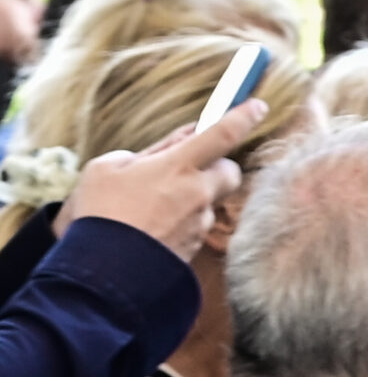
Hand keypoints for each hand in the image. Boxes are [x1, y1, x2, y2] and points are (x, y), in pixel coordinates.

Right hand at [57, 100, 267, 261]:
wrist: (104, 270)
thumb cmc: (99, 211)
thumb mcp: (110, 166)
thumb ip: (151, 151)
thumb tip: (178, 143)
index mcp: (178, 168)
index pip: (221, 135)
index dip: (243, 117)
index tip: (258, 106)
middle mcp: (198, 196)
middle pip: (230, 172)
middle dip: (216, 165)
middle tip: (187, 165)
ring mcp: (199, 224)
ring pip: (210, 200)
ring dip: (192, 195)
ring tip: (150, 201)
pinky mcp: (195, 247)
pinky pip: (196, 223)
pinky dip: (181, 217)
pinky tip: (152, 223)